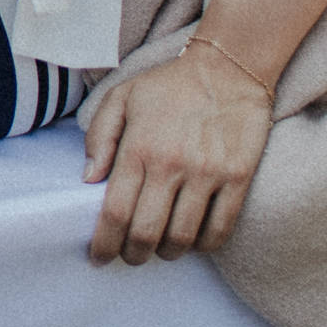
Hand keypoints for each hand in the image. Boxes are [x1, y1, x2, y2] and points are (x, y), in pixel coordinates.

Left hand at [81, 41, 272, 264]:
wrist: (228, 69)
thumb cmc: (168, 86)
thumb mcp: (122, 97)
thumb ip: (100, 137)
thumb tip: (88, 179)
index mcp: (139, 147)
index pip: (115, 212)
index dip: (103, 243)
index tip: (97, 257)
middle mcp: (172, 164)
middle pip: (147, 232)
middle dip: (133, 255)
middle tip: (129, 257)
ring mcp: (208, 173)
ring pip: (183, 237)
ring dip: (168, 253)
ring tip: (160, 249)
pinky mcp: (238, 178)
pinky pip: (221, 228)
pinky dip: (205, 245)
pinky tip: (194, 242)